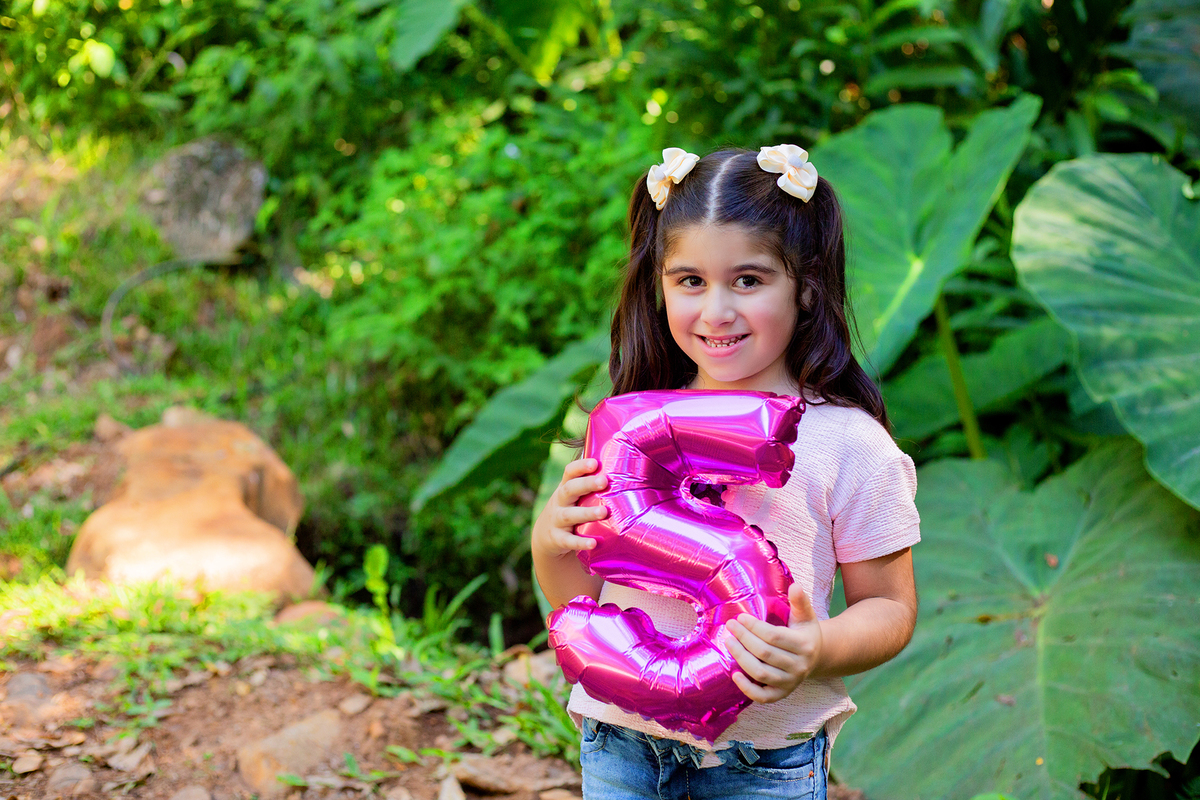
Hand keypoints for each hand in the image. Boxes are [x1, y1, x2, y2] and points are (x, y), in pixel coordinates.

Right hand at [531, 458, 609, 559]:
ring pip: (569, 515)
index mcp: (566, 487)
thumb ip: (593, 486)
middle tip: (604, 481)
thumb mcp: (576, 496)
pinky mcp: (558, 539)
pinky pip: (568, 541)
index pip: (570, 472)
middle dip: (586, 484)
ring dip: (586, 513)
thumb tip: (629, 471)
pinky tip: (594, 543)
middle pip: (570, 489)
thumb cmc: (571, 509)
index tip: (595, 463)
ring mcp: (557, 520)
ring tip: (604, 512)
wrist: (547, 536)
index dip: (581, 466)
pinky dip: (580, 542)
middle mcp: (559, 501)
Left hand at [723, 583, 822, 702]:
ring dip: (741, 658)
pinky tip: (734, 674)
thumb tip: (795, 586)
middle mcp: (798, 666)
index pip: (774, 636)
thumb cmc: (804, 633)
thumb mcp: (806, 616)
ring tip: (728, 642)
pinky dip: (747, 688)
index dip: (754, 627)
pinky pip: (762, 696)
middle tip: (730, 626)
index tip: (740, 618)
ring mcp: (790, 682)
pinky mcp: (781, 694)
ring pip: (761, 674)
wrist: (816, 658)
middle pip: (765, 654)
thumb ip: (800, 601)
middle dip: (744, 638)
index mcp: (804, 645)